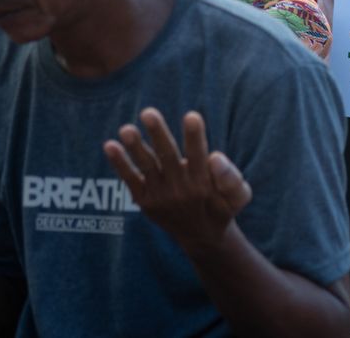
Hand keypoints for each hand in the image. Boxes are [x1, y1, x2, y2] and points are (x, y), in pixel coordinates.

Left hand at [104, 108, 252, 250]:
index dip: (195, 136)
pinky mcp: (145, 201)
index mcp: (204, 183)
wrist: (202, 236)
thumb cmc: (223, 206)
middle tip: (148, 113)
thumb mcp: (239, 195)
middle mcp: (180, 189)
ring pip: (147, 167)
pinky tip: (109, 145)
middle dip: (158, 134)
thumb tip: (215, 156)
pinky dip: (120, 164)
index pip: (199, 155)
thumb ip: (232, 177)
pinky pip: (130, 180)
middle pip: (167, 157)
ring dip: (135, 147)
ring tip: (125, 129)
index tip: (191, 116)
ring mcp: (160, 195)